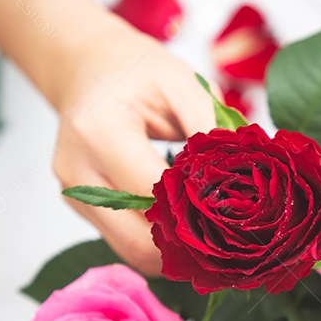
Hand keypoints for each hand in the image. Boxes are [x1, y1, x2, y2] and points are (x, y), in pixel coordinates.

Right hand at [50, 16, 214, 275]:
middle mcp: (77, 170)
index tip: (240, 215)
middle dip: (188, 248)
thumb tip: (246, 175)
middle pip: (139, 241)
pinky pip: (125, 241)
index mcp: (100, 132)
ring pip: (131, 252)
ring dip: (173, 253)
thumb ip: (210, 128)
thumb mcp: (182, 83)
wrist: (87, 67)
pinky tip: (187, 229)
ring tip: (215, 241)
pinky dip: (157, 243)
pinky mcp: (81, 208)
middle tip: (234, 244)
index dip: (200, 211)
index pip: (155, 195)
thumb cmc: (137, 71)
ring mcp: (74, 194)